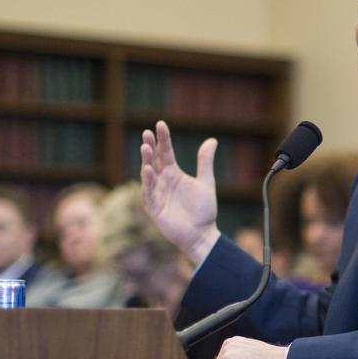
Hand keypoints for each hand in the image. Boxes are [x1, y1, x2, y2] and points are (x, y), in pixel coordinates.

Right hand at [140, 121, 220, 265]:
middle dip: (150, 147)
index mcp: (174, 173)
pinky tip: (148, 171)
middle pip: (154, 160)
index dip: (163, 139)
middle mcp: (163, 181)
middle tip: (147, 133)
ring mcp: (157, 193)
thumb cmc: (203, 210)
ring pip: (148, 175)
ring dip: (146, 161)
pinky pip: (149, 193)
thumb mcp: (206, 182)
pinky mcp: (155, 208)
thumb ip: (205, 162)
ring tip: (145, 148)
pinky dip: (148, 182)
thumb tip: (212, 140)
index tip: (160, 124)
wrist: (202, 234)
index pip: (166, 152)